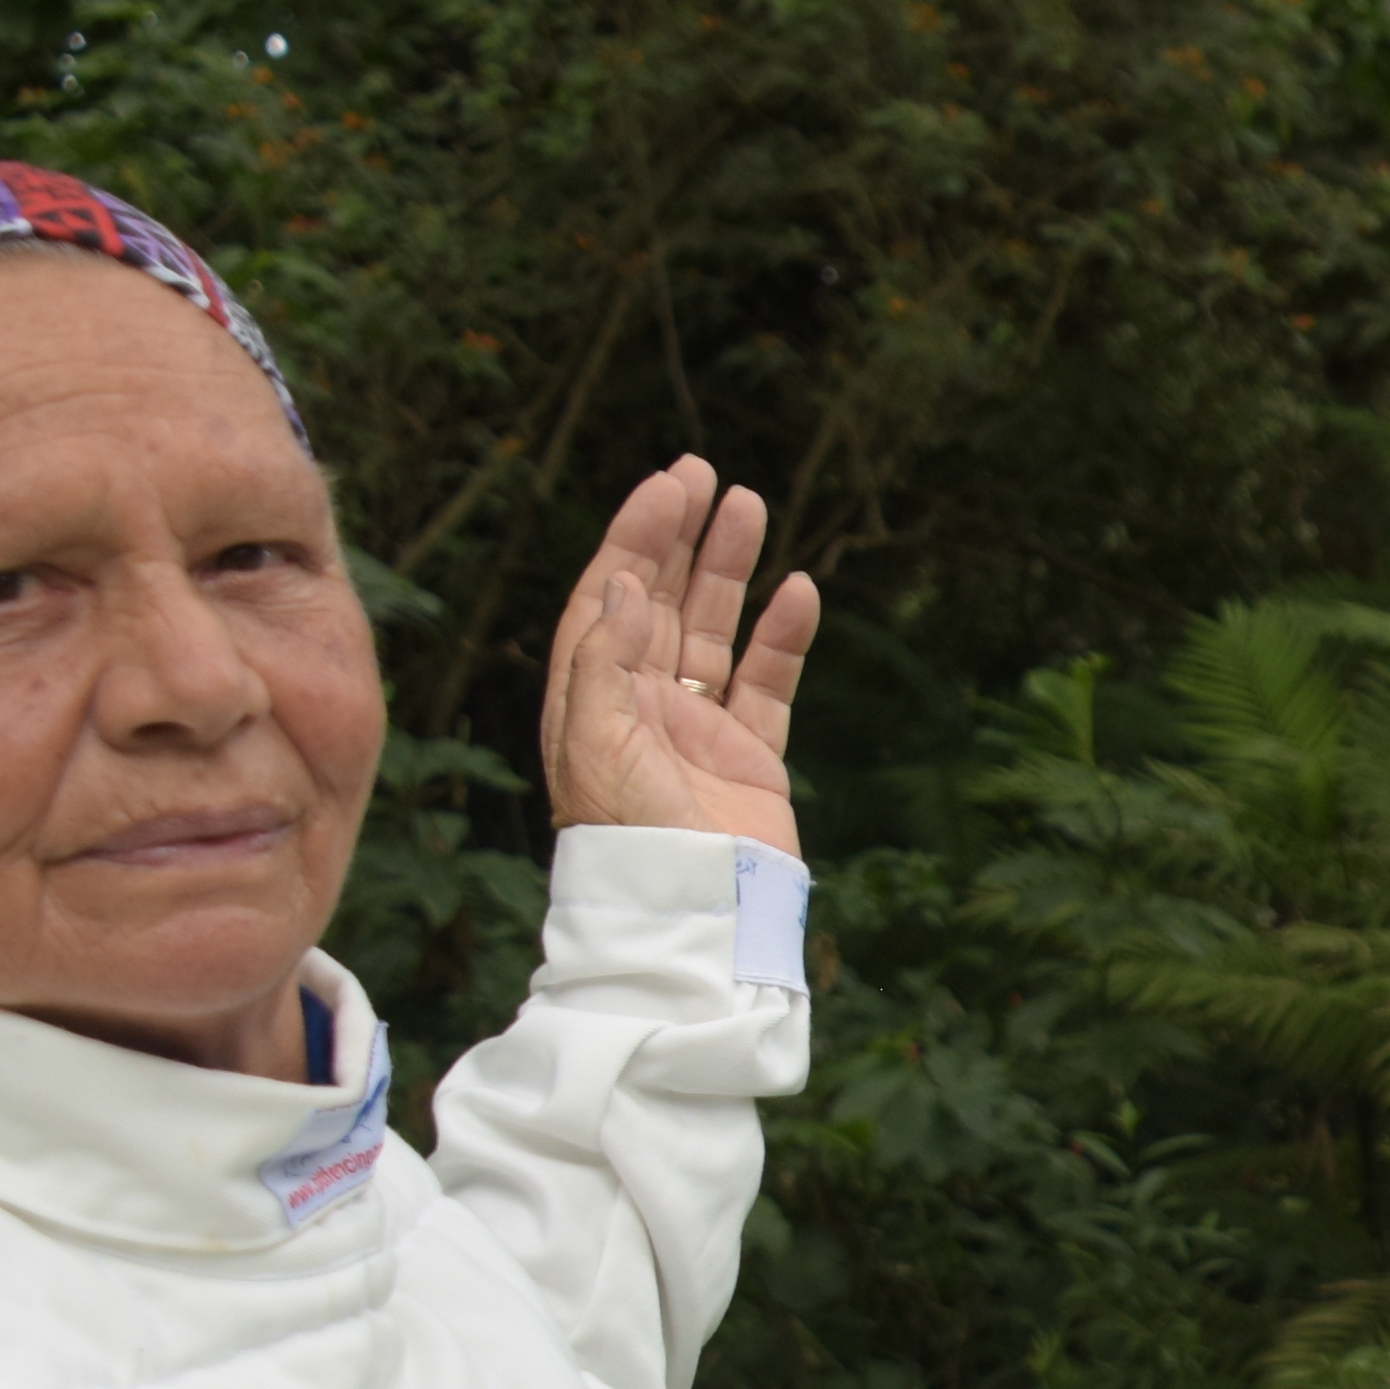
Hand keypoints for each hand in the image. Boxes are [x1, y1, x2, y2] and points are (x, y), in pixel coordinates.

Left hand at [542, 454, 817, 858]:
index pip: (609, 598)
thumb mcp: (592, 743)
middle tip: (703, 474)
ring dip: (730, 569)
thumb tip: (625, 584)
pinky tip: (799, 591)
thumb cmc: (629, 838)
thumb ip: (604, 660)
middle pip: (660, 601)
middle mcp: (639, 707)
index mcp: (590, 701)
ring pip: (714, 630)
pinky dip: (783, 637)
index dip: (634, 537)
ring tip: (750, 506)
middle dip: (678, 536)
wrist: (693, 914)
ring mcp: (696, 732)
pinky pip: (768, 684)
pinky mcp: (750, 758)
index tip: (666, 486)